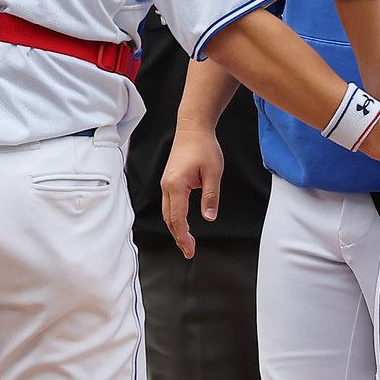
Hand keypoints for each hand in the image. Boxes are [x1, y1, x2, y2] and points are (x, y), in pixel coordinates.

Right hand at [161, 125, 224, 259]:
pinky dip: (174, 217)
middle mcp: (167, 186)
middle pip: (169, 219)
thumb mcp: (213, 173)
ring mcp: (166, 183)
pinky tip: (182, 222)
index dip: (183, 236)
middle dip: (178, 237)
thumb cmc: (203, 146)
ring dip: (175, 228)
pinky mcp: (169, 181)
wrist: (193, 128)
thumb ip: (210, 196)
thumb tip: (209, 216)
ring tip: (186, 241)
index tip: (189, 249)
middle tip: (189, 251)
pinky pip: (169, 204)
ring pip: (167, 213)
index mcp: (176, 185)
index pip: (177, 218)